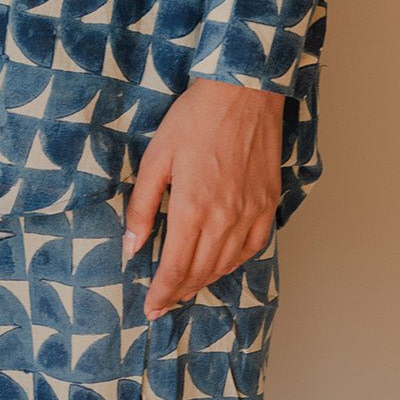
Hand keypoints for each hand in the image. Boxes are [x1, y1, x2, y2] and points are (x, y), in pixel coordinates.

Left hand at [123, 78, 283, 319]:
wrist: (243, 91)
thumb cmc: (195, 118)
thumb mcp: (156, 158)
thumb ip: (143, 206)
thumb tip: (131, 246)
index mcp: (193, 208)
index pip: (175, 268)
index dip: (161, 293)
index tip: (150, 308)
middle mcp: (225, 219)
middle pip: (200, 271)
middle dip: (178, 292)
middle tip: (163, 304)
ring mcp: (251, 213)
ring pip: (226, 264)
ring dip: (204, 281)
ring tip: (186, 289)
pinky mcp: (268, 204)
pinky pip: (253, 247)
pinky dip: (234, 263)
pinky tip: (222, 265)